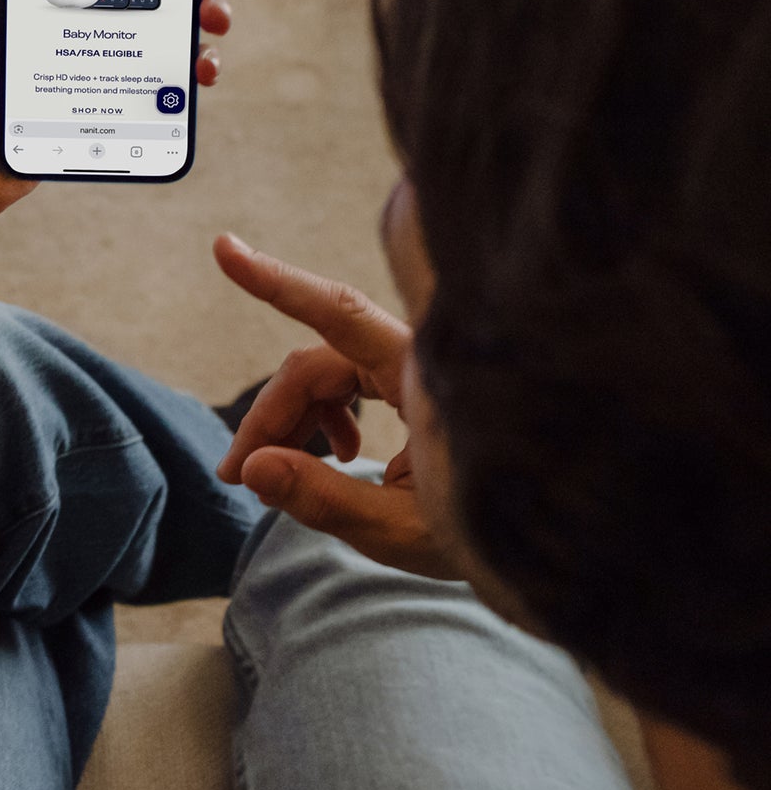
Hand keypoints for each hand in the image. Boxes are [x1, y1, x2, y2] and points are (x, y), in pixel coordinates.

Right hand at [211, 233, 470, 578]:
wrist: (563, 540)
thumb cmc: (497, 533)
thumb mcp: (404, 529)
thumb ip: (324, 498)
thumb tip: (253, 468)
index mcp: (429, 377)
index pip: (339, 316)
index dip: (278, 282)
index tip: (226, 250)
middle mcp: (424, 360)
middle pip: (318, 363)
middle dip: (270, 415)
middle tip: (235, 475)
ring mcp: (423, 371)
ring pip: (331, 374)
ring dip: (293, 421)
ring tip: (270, 477)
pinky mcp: (423, 386)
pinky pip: (356, 383)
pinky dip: (328, 417)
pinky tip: (338, 458)